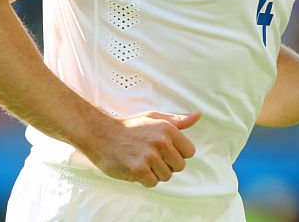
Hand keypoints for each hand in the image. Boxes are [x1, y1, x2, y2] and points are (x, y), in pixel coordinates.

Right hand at [84, 109, 199, 187]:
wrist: (101, 135)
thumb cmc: (130, 128)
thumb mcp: (154, 118)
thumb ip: (178, 120)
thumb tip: (197, 115)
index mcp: (168, 128)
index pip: (189, 152)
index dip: (177, 154)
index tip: (164, 150)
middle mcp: (161, 141)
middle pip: (179, 166)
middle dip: (167, 164)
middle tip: (150, 156)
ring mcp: (150, 155)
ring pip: (166, 176)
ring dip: (154, 173)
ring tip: (141, 160)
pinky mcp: (139, 169)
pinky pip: (153, 183)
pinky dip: (144, 180)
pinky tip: (134, 167)